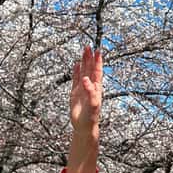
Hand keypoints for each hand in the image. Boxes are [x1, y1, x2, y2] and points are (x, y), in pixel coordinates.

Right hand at [66, 46, 101, 172]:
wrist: (83, 127)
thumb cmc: (90, 118)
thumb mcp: (93, 105)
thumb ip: (90, 92)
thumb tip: (86, 79)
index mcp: (96, 88)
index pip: (97, 71)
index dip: (97, 61)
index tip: (98, 51)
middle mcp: (90, 86)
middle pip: (90, 68)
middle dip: (90, 58)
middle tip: (89, 46)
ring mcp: (82, 89)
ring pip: (83, 72)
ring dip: (83, 62)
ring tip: (83, 51)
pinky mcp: (75, 93)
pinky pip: (75, 79)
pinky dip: (76, 71)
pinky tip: (76, 64)